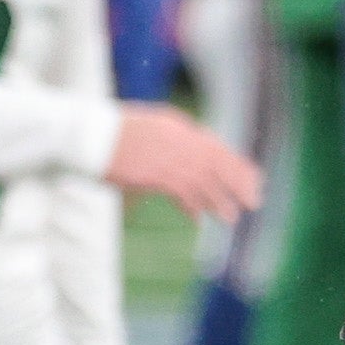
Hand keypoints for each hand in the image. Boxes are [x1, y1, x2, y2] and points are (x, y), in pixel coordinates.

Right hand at [104, 104, 260, 219]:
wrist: (91, 135)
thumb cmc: (117, 130)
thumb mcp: (155, 125)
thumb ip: (177, 136)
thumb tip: (194, 151)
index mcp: (181, 127)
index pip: (219, 148)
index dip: (238, 165)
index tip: (253, 178)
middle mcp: (182, 141)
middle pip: (219, 165)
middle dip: (239, 185)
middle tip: (253, 202)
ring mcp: (171, 159)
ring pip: (205, 183)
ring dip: (220, 201)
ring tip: (231, 217)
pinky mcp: (158, 176)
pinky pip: (184, 195)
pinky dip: (193, 207)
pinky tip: (199, 219)